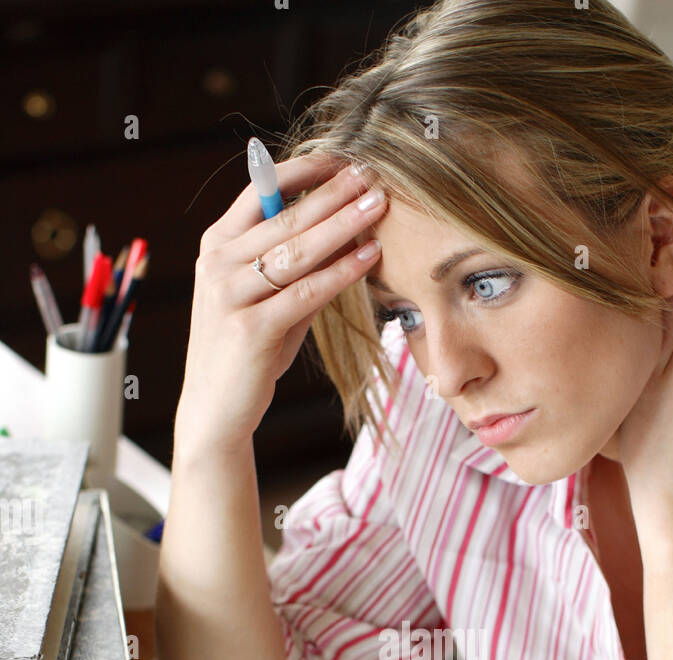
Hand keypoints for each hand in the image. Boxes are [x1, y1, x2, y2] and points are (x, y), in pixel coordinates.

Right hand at [174, 152, 386, 454]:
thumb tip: (347, 232)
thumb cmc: (246, 353)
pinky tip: (368, 256)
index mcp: (216, 246)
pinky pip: (306, 292)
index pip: (260, 192)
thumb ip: (298, 268)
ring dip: (343, 224)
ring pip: (297, 251)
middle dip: (333, 193)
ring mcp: (230, 296)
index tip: (344, 158)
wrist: (216, 410)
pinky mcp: (250, 329)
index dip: (304, 172)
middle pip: (285, 218)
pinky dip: (341, 272)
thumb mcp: (268, 301)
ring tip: (379, 204)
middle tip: (372, 172)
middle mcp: (217, 264)